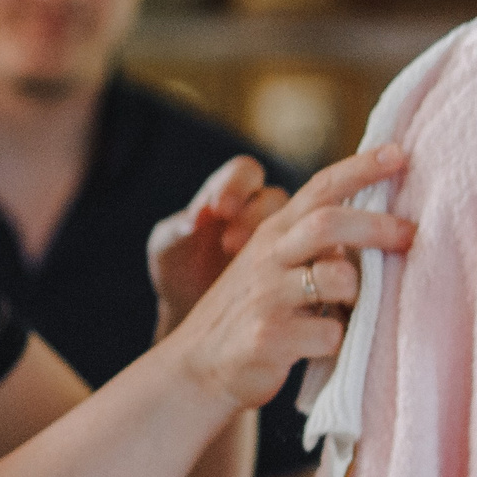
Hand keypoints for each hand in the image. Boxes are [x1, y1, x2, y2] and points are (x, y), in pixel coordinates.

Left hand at [148, 156, 289, 338]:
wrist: (192, 306)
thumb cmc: (177, 268)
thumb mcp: (165, 250)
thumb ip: (173, 232)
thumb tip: (190, 222)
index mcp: (230, 191)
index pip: (244, 170)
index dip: (236, 185)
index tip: (219, 209)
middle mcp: (262, 208)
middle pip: (274, 196)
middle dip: (255, 216)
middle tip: (230, 245)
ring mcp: (285, 235)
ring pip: (301, 224)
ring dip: (279, 244)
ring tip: (250, 269)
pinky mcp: (298, 263)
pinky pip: (311, 256)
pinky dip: (299, 266)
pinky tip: (278, 284)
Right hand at [162, 145, 416, 409]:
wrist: (199, 368)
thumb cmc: (257, 312)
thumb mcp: (277, 265)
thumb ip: (319, 242)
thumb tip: (387, 223)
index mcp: (276, 232)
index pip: (321, 188)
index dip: (361, 168)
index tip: (401, 152)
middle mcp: (269, 257)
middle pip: (328, 224)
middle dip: (377, 226)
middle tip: (411, 235)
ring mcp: (266, 297)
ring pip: (338, 279)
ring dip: (359, 295)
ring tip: (352, 310)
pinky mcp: (268, 338)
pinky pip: (330, 333)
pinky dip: (341, 340)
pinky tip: (329, 346)